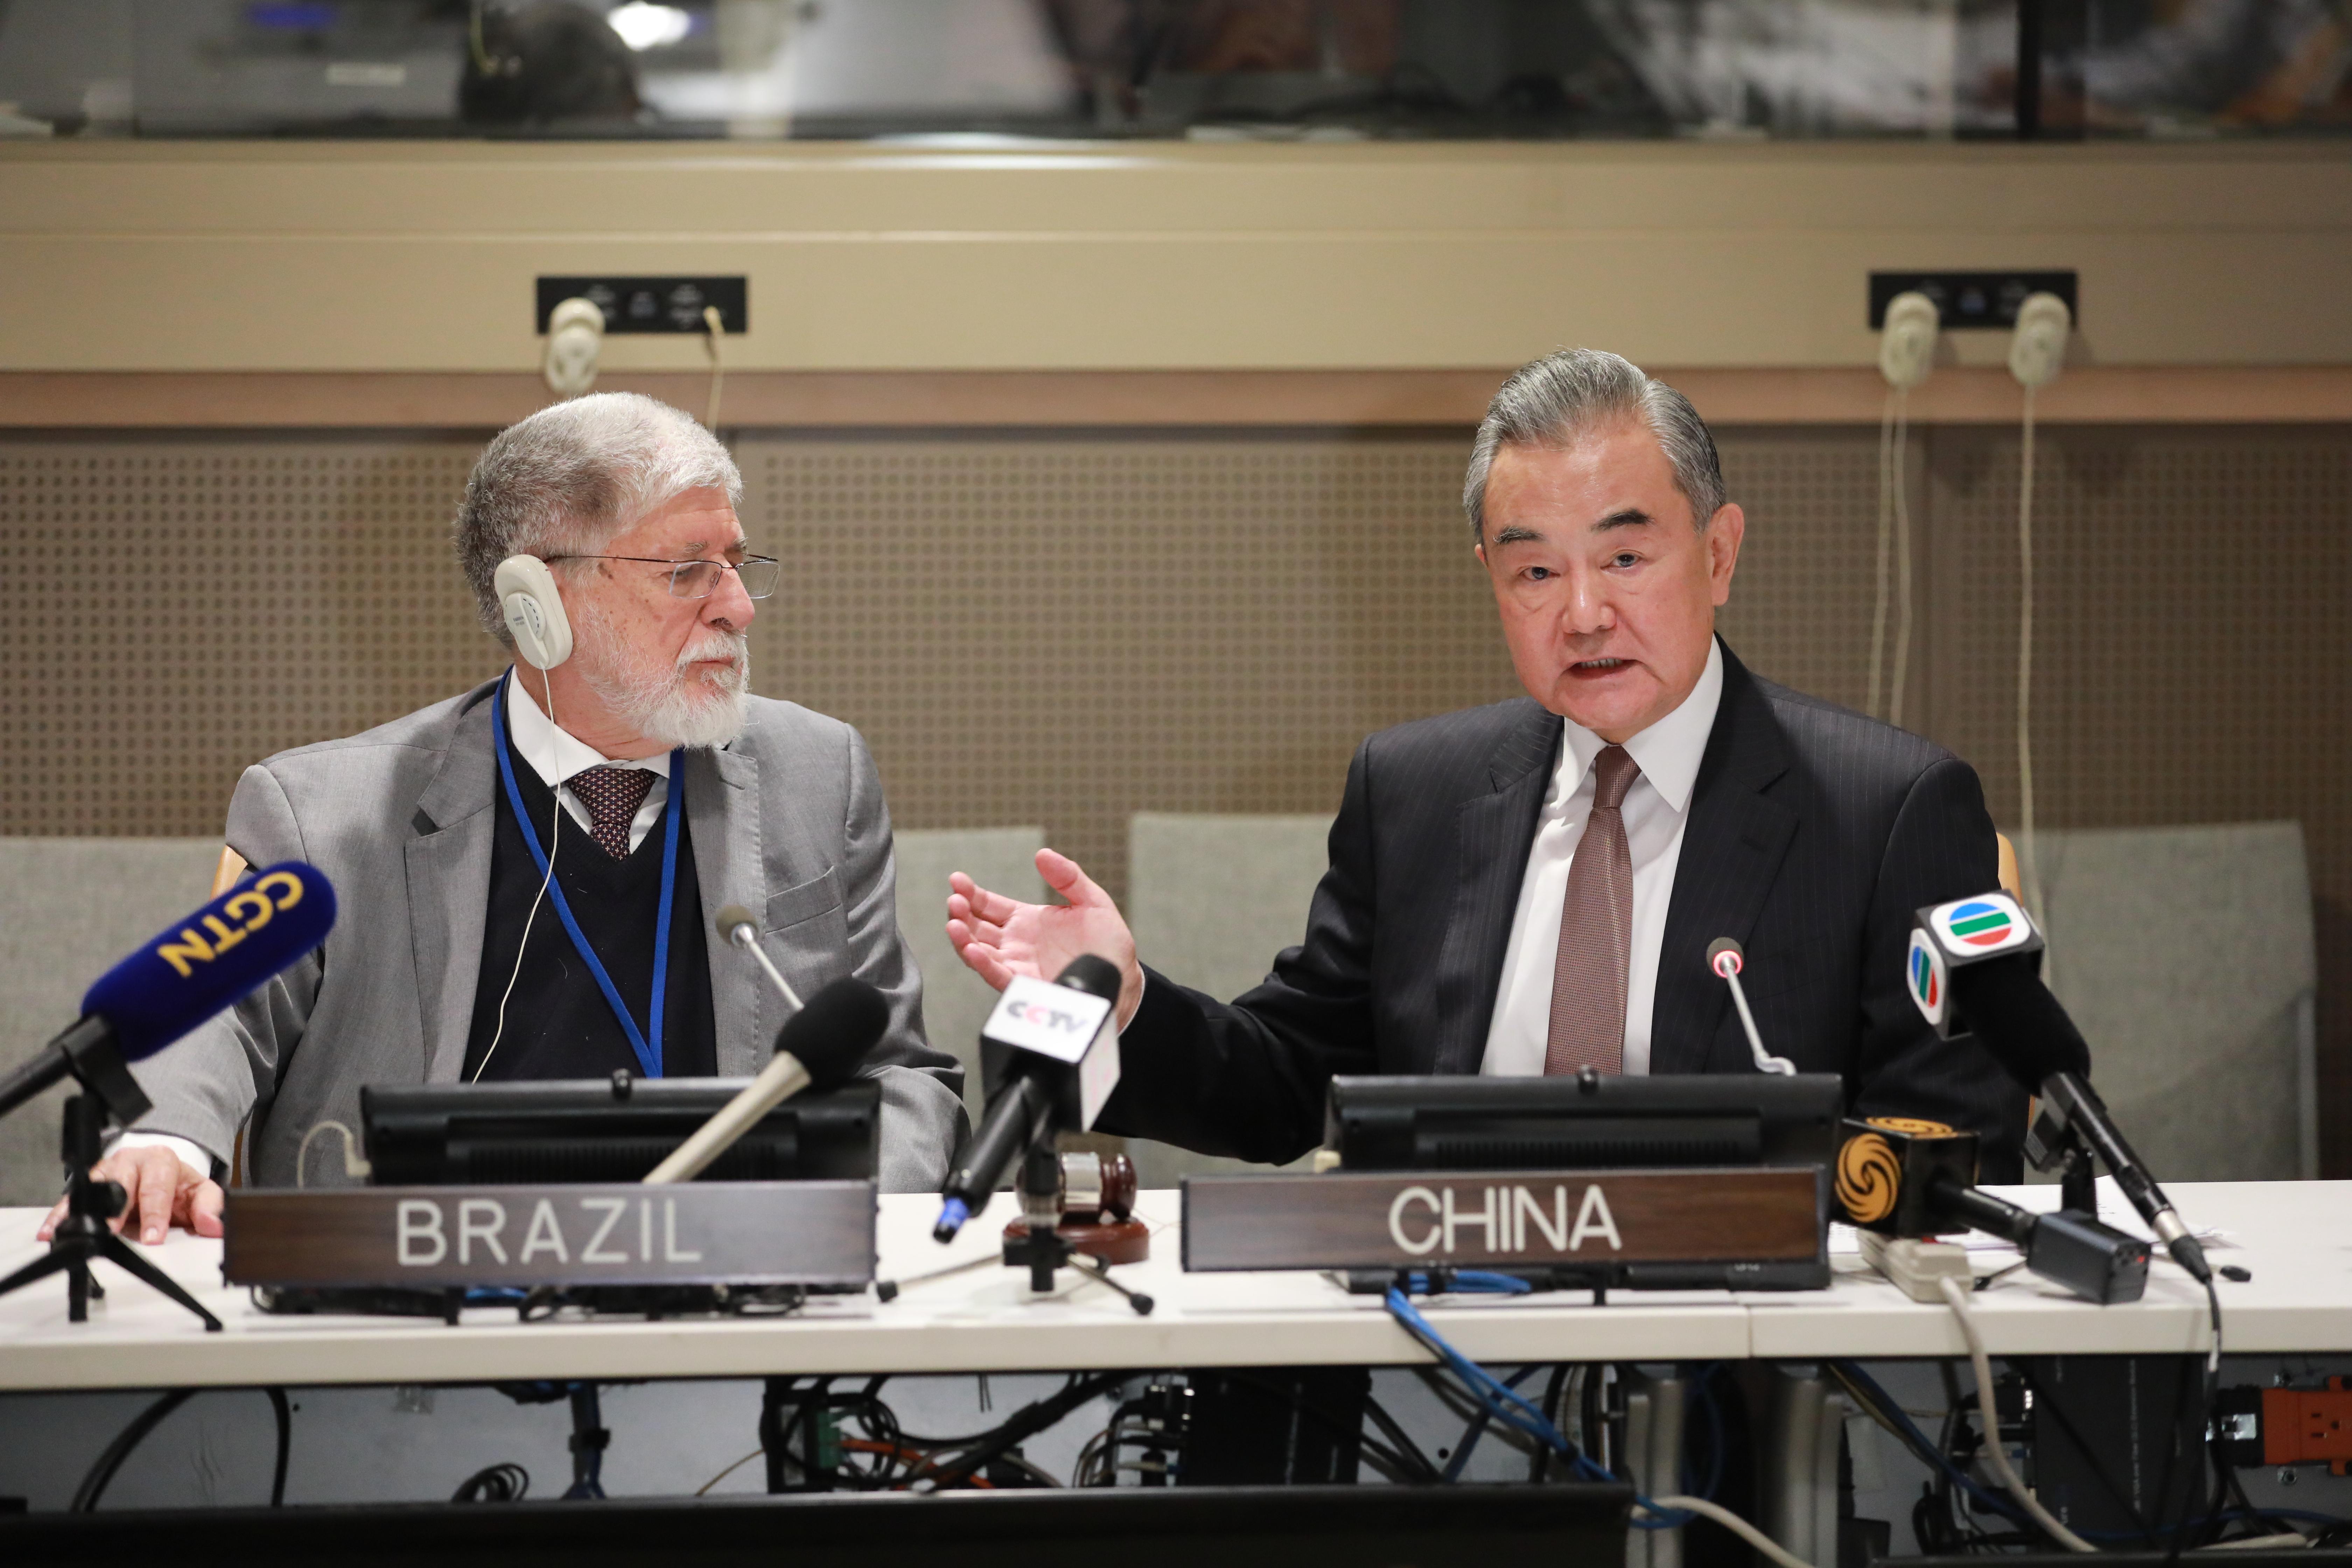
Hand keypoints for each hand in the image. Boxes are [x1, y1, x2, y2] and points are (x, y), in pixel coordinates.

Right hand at [37, 1147, 223, 1246]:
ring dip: (82, 1211)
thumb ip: (209, 1207)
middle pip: (121, 1184)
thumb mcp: (199, 1191)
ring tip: (73, 1232)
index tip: (153, 1237)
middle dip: (116, 1210)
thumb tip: (214, 1226)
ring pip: (93, 1188)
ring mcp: (106, 1170)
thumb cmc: (176, 1185)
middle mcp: (131, 1162)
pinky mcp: (88, 1183)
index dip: (155, 1213)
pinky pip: (72, 1198)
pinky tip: (50, 1231)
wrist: (157, 1169)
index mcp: (161, 1161)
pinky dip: (60, 1215)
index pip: (158, 1187)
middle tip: (112, 1232)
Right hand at [947, 847, 1143, 1029]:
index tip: (957, 880)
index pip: (988, 905)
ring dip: (963, 939)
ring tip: (954, 924)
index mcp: (1025, 921)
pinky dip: (983, 964)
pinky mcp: (1026, 986)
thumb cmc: (1107, 943)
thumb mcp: (1092, 902)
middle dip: (961, 913)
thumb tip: (1043, 853)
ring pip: (979, 952)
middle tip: (954, 900)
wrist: (1122, 978)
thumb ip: (1068, 877)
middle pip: (976, 927)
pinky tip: (972, 950)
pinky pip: (998, 975)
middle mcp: (1015, 943)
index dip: (970, 893)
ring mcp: (1018, 965)